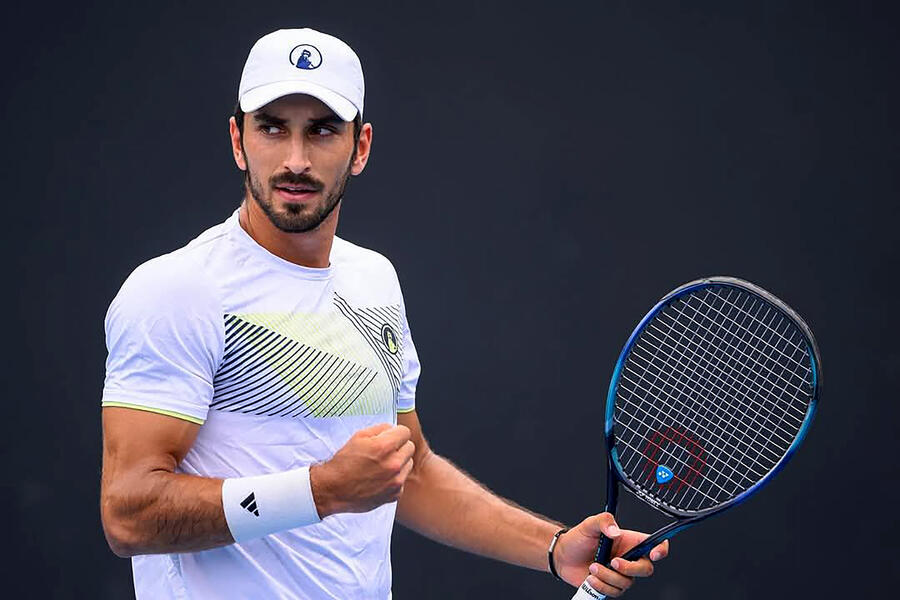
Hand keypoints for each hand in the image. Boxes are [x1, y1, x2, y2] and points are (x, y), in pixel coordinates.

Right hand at [310, 423, 414, 516]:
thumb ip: (380, 429)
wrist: (333, 490)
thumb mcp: (358, 437)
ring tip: (381, 465)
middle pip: (410, 447)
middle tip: (384, 451)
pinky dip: (395, 478)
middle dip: (399, 446)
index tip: (390, 437)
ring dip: (399, 462)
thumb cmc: (344, 463)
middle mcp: (393, 464)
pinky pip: (402, 480)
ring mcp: (395, 481)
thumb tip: (393, 429)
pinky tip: (380, 478)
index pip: (406, 432)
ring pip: (408, 464)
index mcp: (384, 447)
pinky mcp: (394, 494)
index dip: (396, 433)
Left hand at [553, 513, 668, 596]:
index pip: (654, 544)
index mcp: (629, 541)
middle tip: (612, 562)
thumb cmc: (578, 538)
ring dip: (608, 577)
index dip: (661, 549)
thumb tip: (615, 531)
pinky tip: (591, 578)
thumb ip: (603, 521)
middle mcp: (629, 558)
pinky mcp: (611, 586)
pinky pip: (615, 592)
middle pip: (646, 569)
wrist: (563, 557)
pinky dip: (602, 586)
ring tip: (593, 567)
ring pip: (627, 583)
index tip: (654, 554)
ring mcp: (621, 574)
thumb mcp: (589, 524)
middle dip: (629, 568)